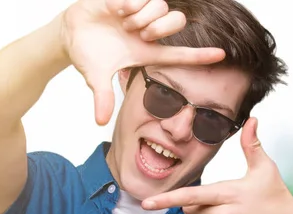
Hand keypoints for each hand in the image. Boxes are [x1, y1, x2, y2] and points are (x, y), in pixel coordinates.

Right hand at [61, 0, 224, 124]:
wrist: (70, 32)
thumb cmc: (88, 54)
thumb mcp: (95, 76)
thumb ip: (101, 97)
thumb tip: (100, 122)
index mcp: (147, 52)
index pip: (180, 55)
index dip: (201, 56)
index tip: (222, 55)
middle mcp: (150, 32)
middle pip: (177, 22)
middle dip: (161, 28)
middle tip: (139, 34)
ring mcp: (142, 13)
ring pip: (162, 6)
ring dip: (143, 16)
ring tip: (123, 22)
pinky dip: (130, 3)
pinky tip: (116, 10)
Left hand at [142, 118, 292, 213]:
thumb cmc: (277, 197)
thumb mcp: (266, 169)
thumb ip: (252, 145)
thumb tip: (251, 119)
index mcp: (230, 194)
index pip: (191, 196)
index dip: (166, 199)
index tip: (146, 203)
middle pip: (189, 211)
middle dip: (196, 205)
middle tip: (217, 202)